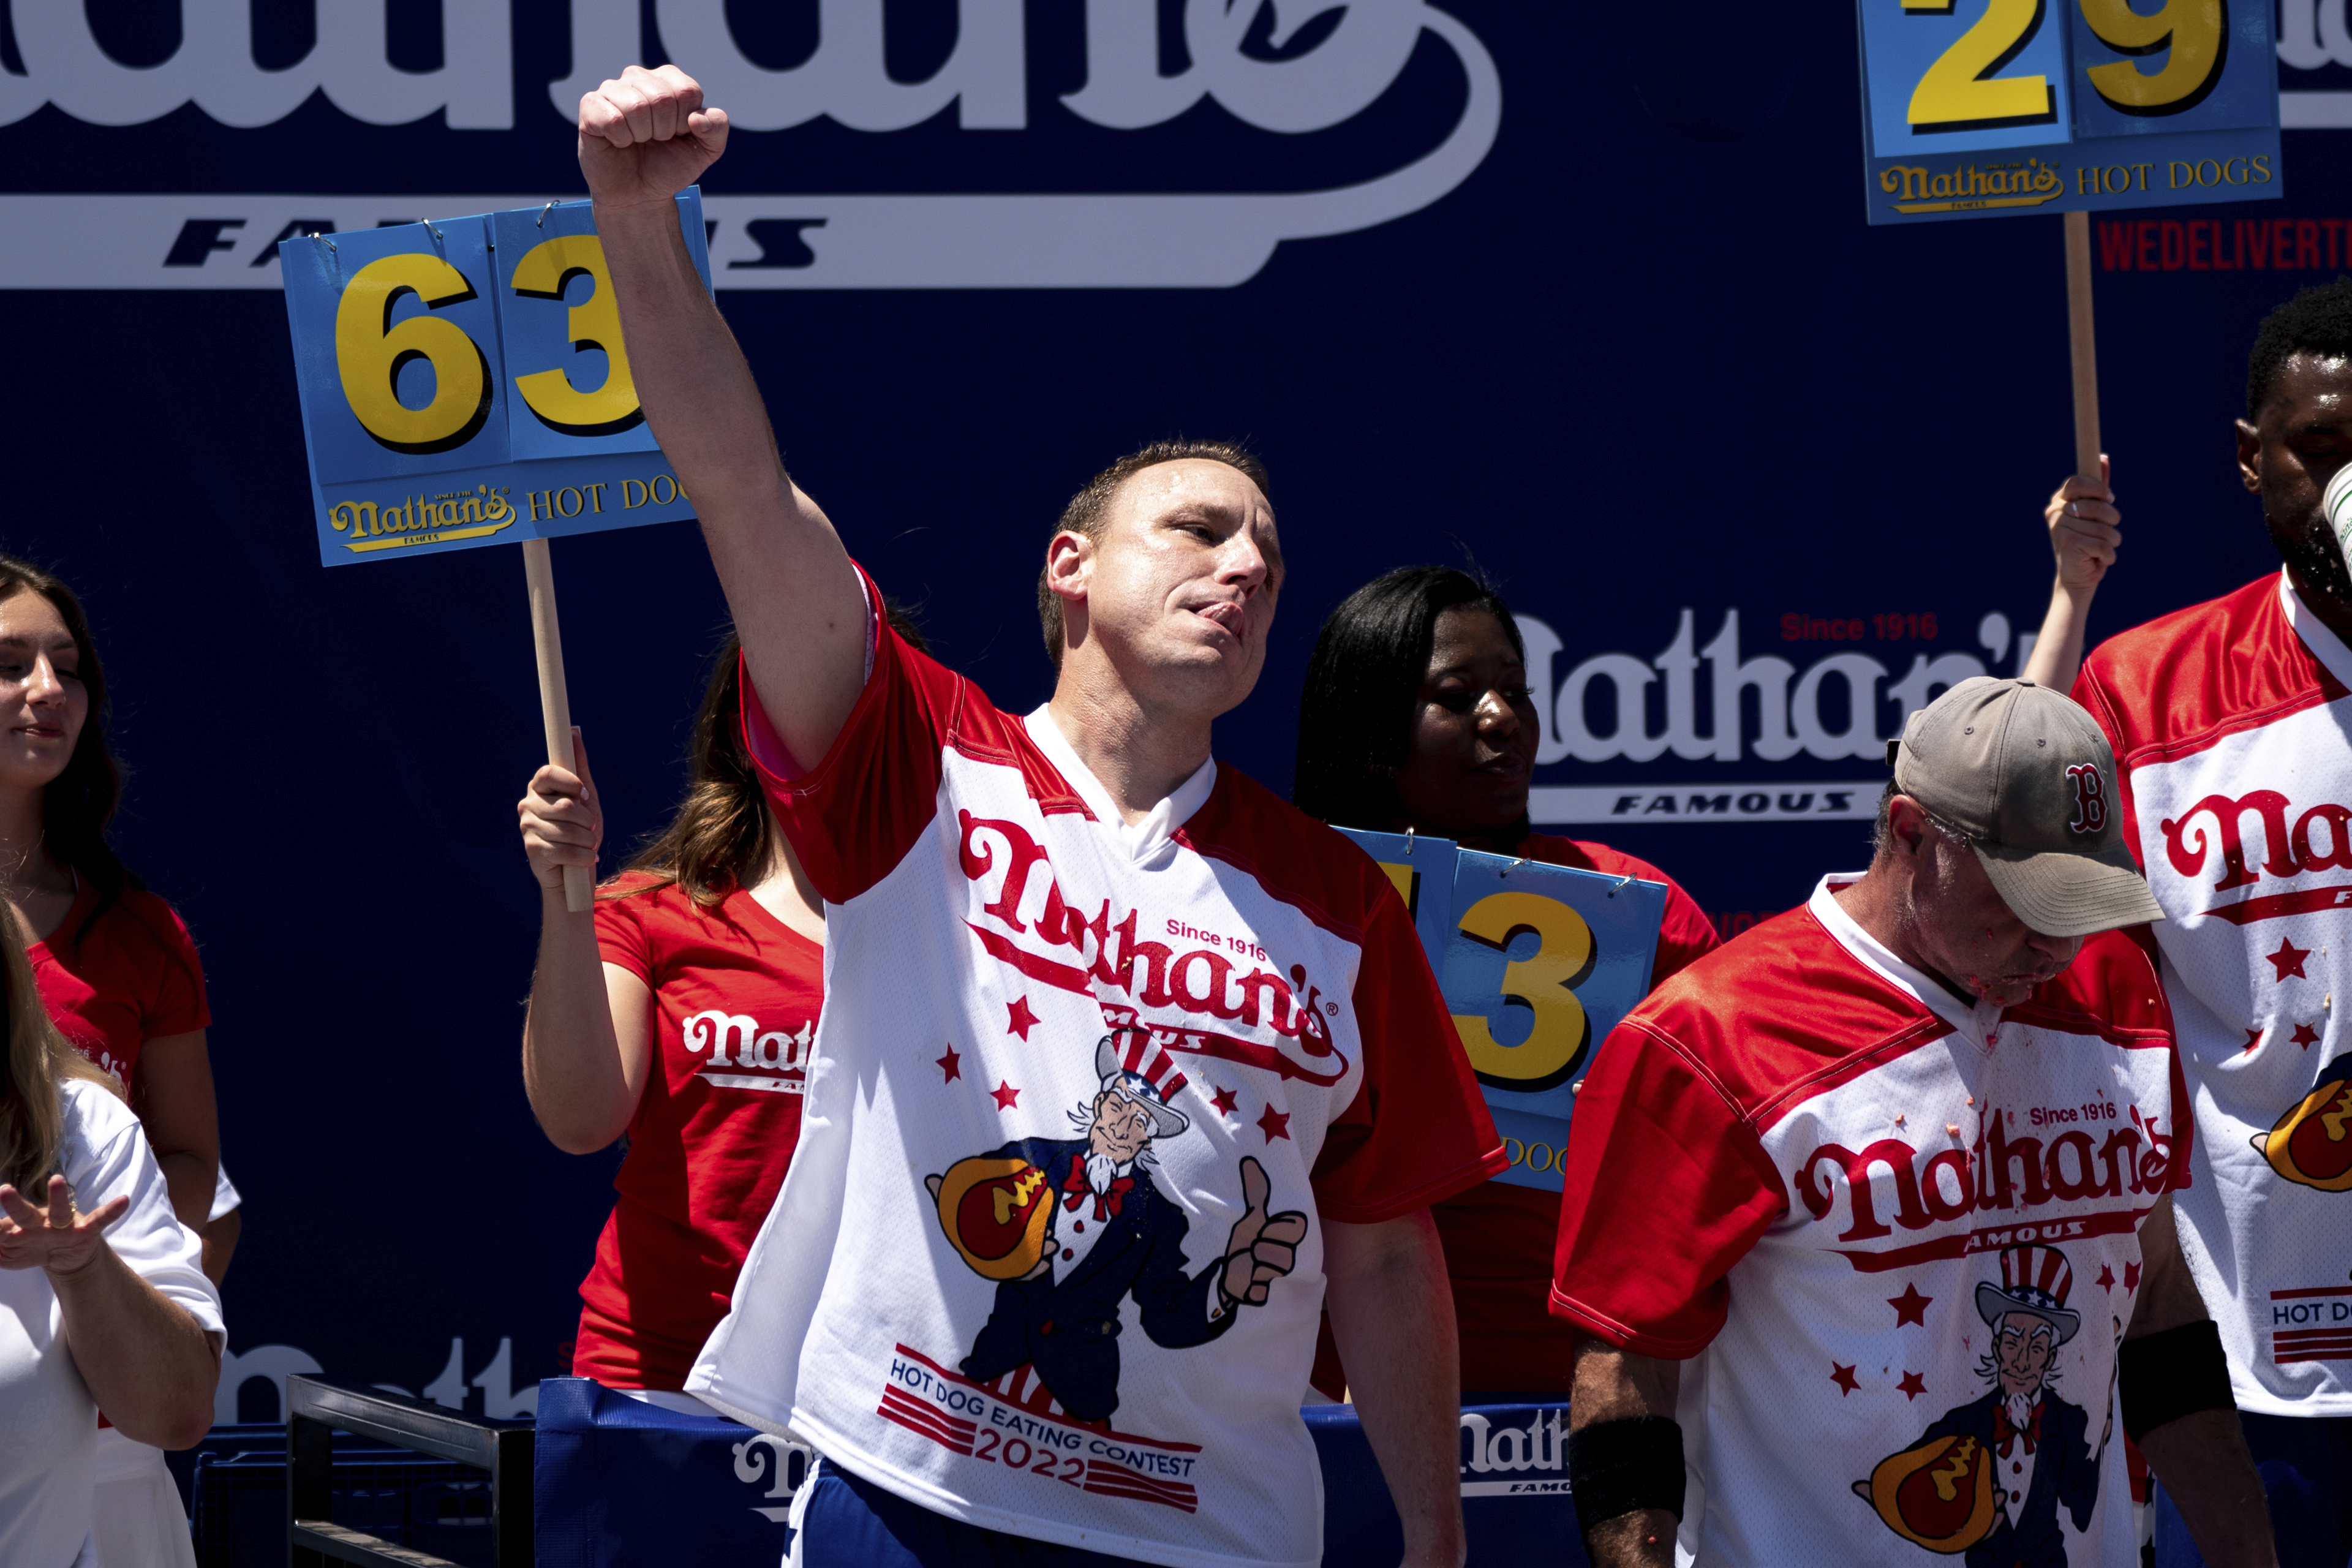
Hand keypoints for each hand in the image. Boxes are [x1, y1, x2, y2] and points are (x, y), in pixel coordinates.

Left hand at [0, 1175, 129, 1277]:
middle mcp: (40, 1223)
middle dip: (14, 1204)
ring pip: (58, 1211)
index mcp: (19, 1227)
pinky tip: (123, 1201)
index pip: (2, 1228)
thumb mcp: (9, 1253)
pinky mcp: (87, 1231)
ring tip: (56, 1180)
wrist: (64, 1257)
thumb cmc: (32, 1247)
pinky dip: (112, 1211)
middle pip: (25, 1214)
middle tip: (3, 1191)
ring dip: (57, 1196)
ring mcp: (64, 1226)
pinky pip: (100, 1219)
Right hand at [518, 727, 601, 893]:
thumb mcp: (585, 796)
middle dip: (587, 821)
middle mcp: (528, 804)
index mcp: (539, 787)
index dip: (570, 783)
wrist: (577, 866)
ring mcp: (527, 827)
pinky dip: (583, 856)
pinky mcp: (532, 850)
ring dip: (588, 840)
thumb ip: (579, 766)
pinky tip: (585, 857)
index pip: (548, 772)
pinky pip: (564, 850)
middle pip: (565, 806)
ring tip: (589, 845)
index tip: (583, 795)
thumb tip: (574, 732)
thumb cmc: (582, 828)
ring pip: (568, 830)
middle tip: (590, 829)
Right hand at [578, 65, 730, 212]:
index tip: (677, 134)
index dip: (686, 122)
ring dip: (642, 136)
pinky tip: (619, 142)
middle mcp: (638, 77)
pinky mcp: (590, 106)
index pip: (687, 90)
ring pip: (636, 106)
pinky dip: (621, 140)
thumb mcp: (706, 150)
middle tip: (655, 141)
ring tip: (637, 141)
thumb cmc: (669, 166)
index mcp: (668, 80)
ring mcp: (612, 89)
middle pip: (663, 97)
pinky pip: (612, 119)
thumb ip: (717, 127)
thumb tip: (697, 117)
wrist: (639, 195)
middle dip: (665, 131)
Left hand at [1219, 1156, 1306, 1307]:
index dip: (1279, 1229)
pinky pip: (1259, 1292)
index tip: (1262, 1230)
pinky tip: (1242, 1282)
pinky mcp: (1262, 1296)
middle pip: (1287, 1254)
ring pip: (1274, 1271)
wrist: (1223, 1272)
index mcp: (1282, 1236)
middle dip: (1263, 1250)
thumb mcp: (1249, 1217)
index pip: (1297, 1226)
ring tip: (1246, 1264)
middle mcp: (1284, 1257)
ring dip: (1253, 1267)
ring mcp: (1276, 1279)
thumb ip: (1255, 1192)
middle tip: (1251, 1249)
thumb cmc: (1240, 1242)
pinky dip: (1246, 1286)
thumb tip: (1249, 1159)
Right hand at [2046, 456, 2120, 594]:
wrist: (2076, 578)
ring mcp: (2059, 527)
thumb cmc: (2088, 543)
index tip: (2109, 499)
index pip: (2077, 481)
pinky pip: (2104, 543)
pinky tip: (2099, 560)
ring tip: (2101, 549)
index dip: (2099, 488)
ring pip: (2105, 527)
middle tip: (2106, 530)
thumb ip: (2098, 488)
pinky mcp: (2068, 543)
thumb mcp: (2094, 513)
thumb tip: (2103, 459)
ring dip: (2112, 541)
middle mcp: (2055, 512)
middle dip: (2112, 519)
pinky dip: (2108, 555)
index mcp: (2059, 501)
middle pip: (2097, 504)